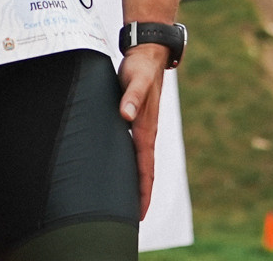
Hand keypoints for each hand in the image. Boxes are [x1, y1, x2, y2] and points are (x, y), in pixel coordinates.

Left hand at [117, 44, 170, 216]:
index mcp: (146, 128)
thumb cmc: (140, 67)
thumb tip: (126, 115)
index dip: (143, 190)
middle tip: (134, 218)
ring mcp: (143, 128)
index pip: (145, 167)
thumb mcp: (134, 79)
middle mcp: (146, 132)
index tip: (140, 212)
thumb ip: (130, 96)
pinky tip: (125, 170)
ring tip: (130, 202)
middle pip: (145, 170)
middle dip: (141, 194)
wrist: (148, 54)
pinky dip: (133, 165)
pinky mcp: (137, 121)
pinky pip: (136, 150)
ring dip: (138, 182)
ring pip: (141, 162)